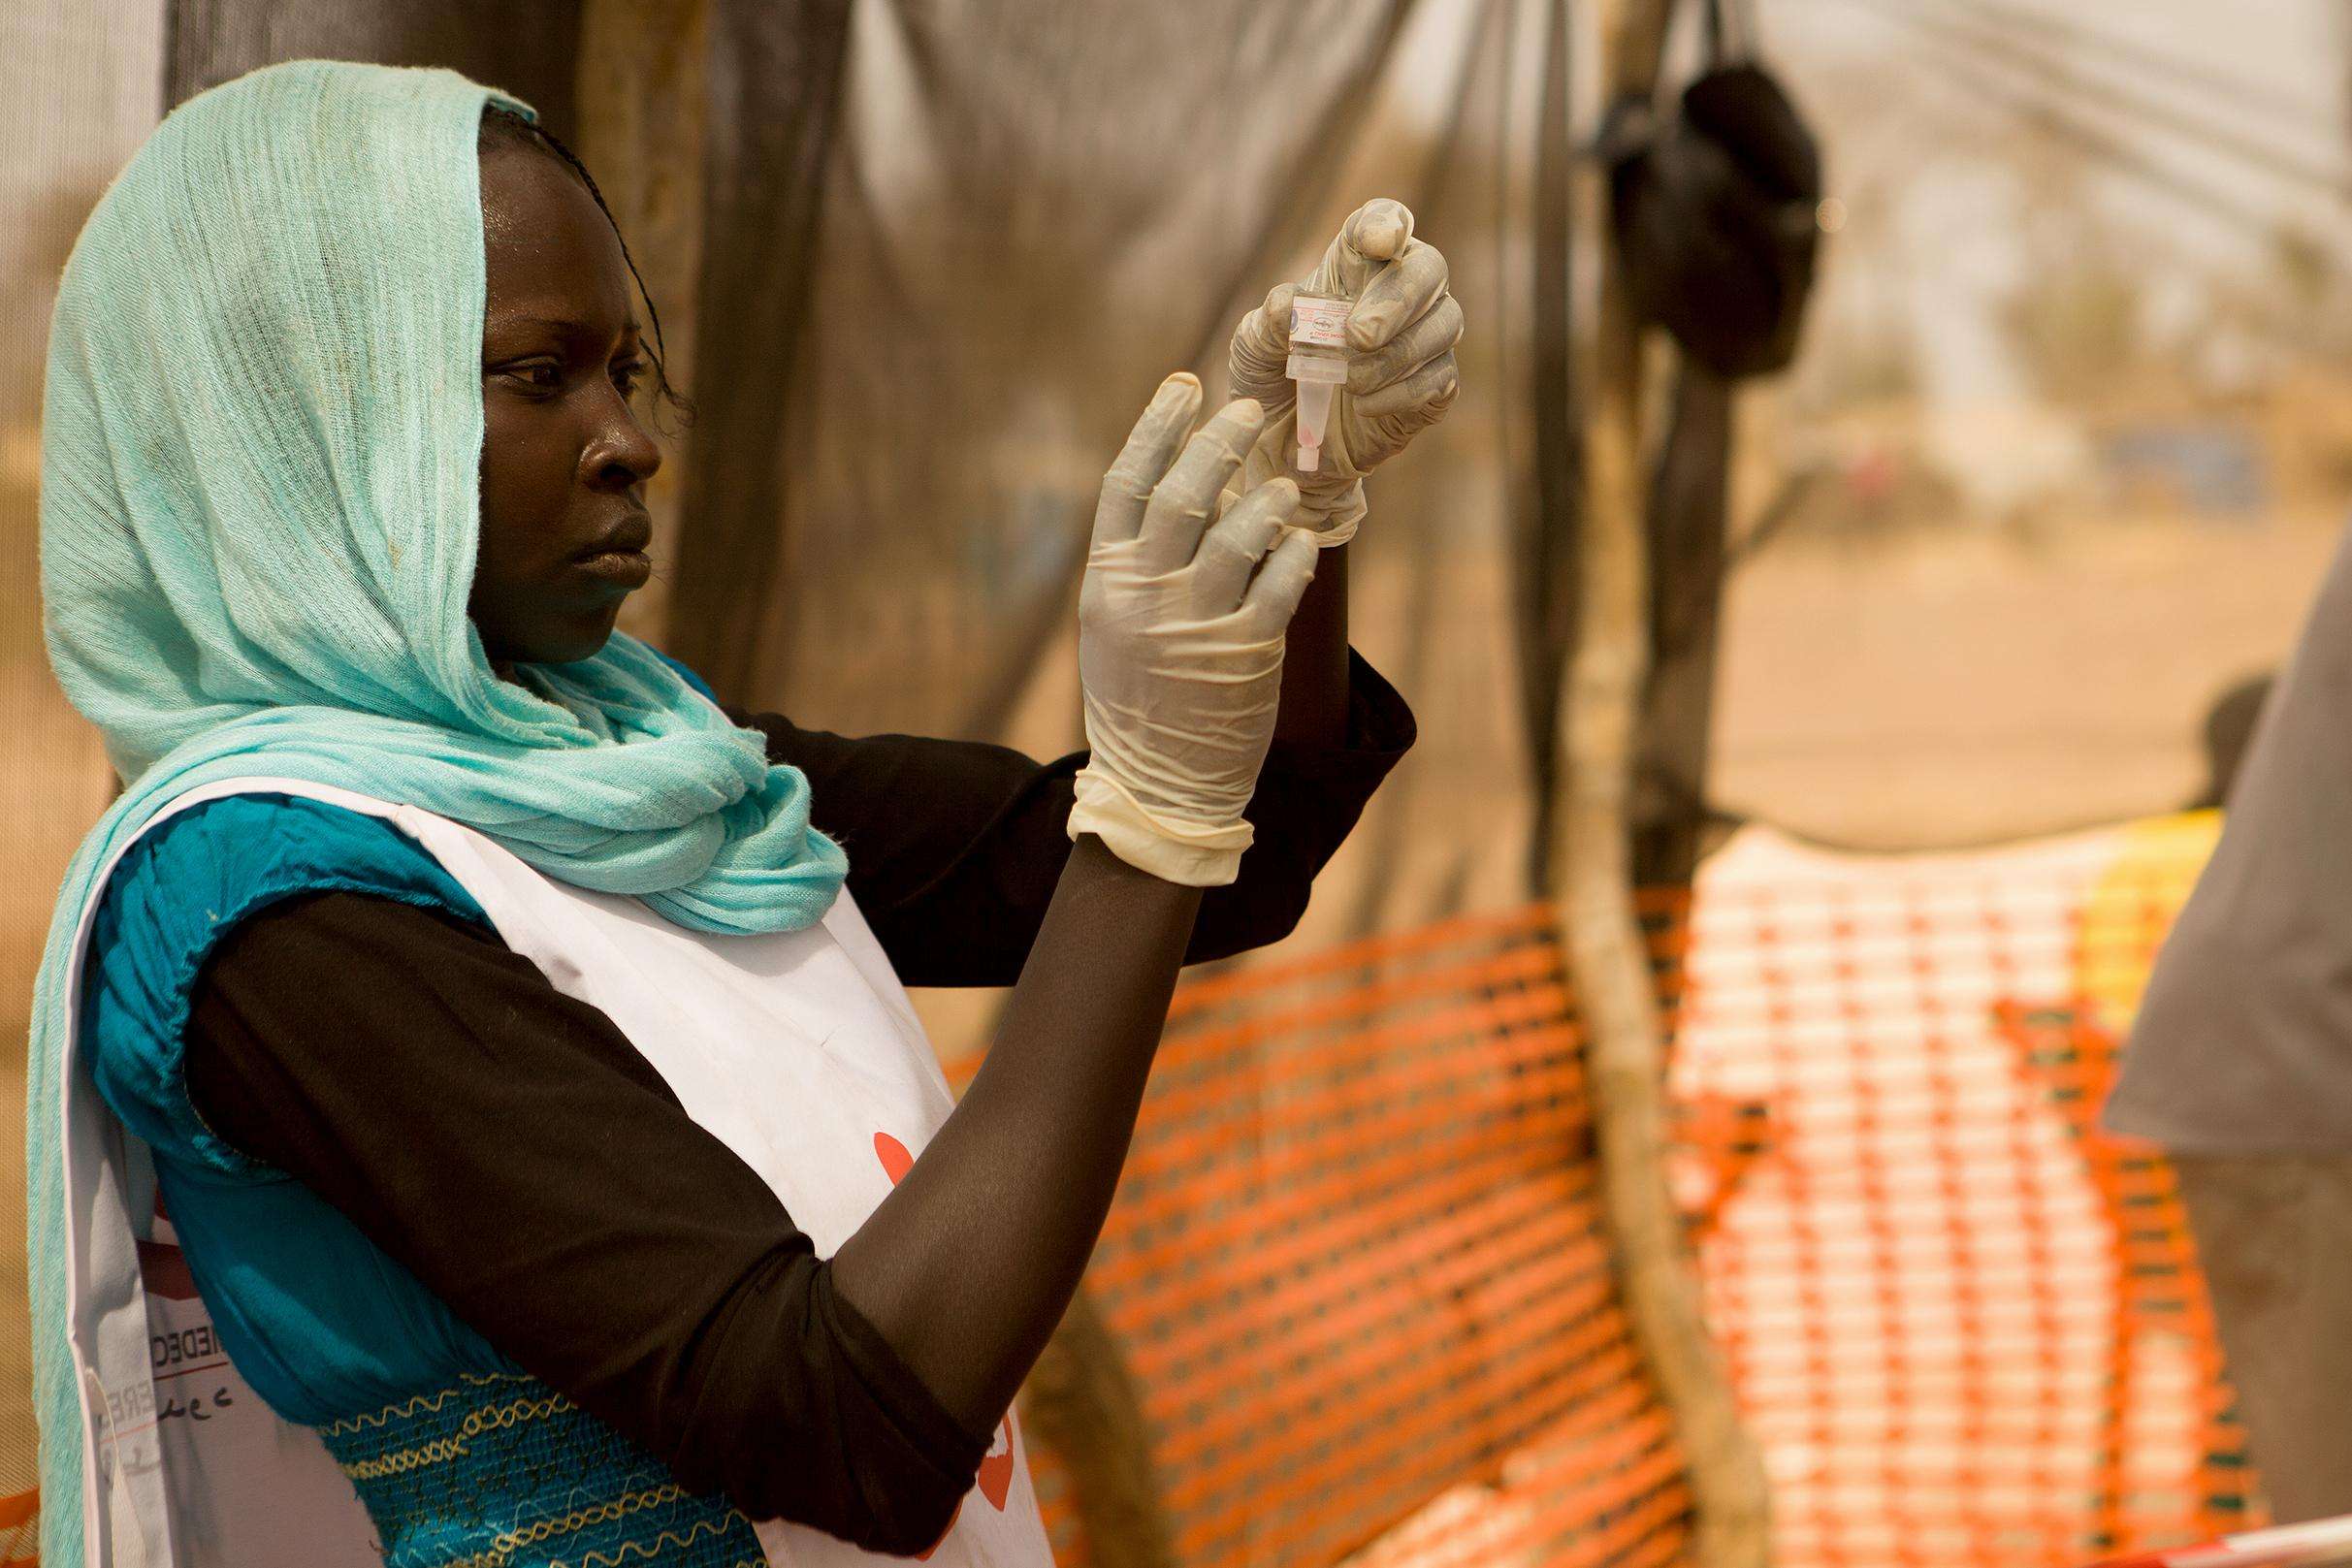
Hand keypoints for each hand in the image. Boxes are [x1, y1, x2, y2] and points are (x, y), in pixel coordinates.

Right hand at [1067, 374, 1320, 885]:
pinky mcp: (1245, 653)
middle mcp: (1146, 595)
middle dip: (1220, 441)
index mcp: (1107, 580)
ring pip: (1238, 533)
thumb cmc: (1139, 695)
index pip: (1128, 483)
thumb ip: (1139, 558)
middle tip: (1250, 410)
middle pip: (1185, 493)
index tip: (1184, 385)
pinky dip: (1295, 554)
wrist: (1157, 785)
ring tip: (1284, 486)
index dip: (1156, 426)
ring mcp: (1194, 624)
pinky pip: (1280, 585)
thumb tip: (1191, 482)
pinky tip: (1304, 539)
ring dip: (1267, 498)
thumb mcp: (1114, 624)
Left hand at [1228, 197, 1462, 544]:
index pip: (1383, 223)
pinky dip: (1402, 391)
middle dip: (1397, 300)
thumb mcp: (1253, 348)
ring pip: (1444, 324)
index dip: (1386, 224)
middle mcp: (1400, 291)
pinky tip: (1364, 405)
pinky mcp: (1435, 388)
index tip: (1379, 241)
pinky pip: (1439, 379)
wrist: (1283, 446)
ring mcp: (1424, 339)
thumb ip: (1270, 322)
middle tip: (1359, 335)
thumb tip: (1292, 305)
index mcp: (1355, 265)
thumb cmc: (1272, 378)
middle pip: (1428, 269)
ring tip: (1349, 380)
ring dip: (1396, 353)